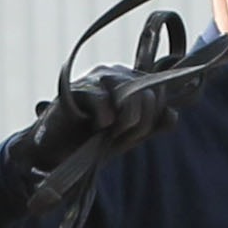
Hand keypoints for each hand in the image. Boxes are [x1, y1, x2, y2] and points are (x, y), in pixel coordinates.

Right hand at [16, 66, 184, 185]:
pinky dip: (103, 121)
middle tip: (116, 135)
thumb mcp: (130, 135)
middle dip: (139, 124)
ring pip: (133, 98)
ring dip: (124, 125)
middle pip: (151, 95)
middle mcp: (116, 73)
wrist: (55, 154)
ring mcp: (96, 78)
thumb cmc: (92, 141)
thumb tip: (172, 115)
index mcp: (131, 80)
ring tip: (105, 132)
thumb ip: (153, 124)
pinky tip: (93, 126)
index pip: (161, 92)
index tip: (131, 134)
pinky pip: (106, 104)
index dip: (152, 118)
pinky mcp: (77, 89)